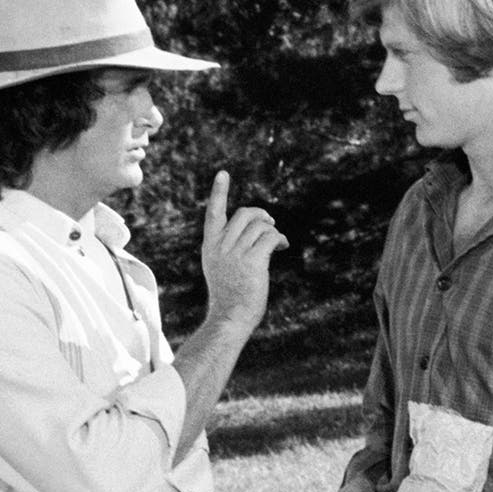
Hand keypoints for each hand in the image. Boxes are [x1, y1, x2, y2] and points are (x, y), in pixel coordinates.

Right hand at [200, 171, 287, 331]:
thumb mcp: (221, 267)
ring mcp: (235, 253)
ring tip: (277, 242)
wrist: (230, 317)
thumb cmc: (229, 296)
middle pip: (245, 214)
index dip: (219, 192)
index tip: (223, 173)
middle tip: (270, 225)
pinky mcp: (252, 261)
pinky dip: (279, 238)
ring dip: (273, 230)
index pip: (214, 213)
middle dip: (261, 215)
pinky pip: (270, 237)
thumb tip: (259, 231)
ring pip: (260, 225)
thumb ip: (231, 248)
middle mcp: (221, 246)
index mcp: (210, 246)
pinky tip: (282, 247)